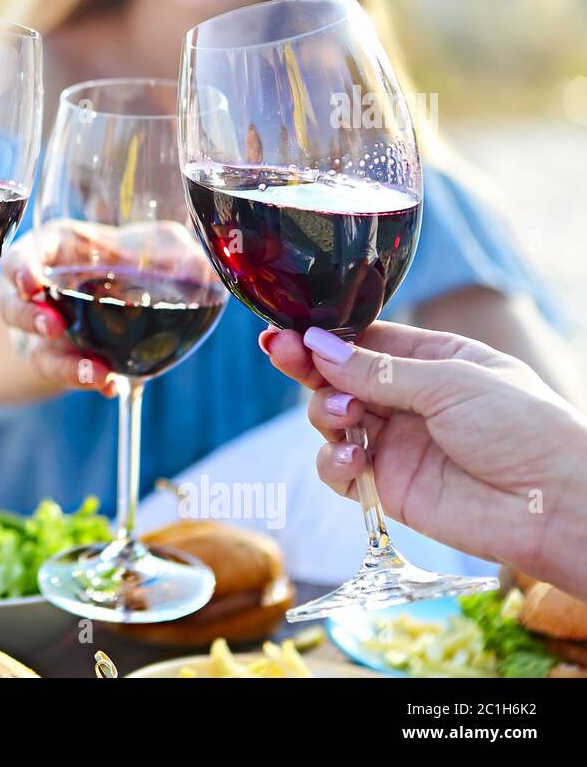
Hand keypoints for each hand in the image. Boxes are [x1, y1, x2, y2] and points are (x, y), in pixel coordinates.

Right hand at [0, 220, 211, 395]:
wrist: (136, 300)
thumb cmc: (137, 260)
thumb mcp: (156, 244)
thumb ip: (174, 249)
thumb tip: (202, 269)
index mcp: (53, 252)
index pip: (22, 256)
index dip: (19, 268)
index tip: (29, 281)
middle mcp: (42, 294)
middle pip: (15, 307)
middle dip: (30, 318)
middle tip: (54, 324)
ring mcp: (49, 332)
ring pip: (37, 351)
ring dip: (60, 362)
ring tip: (93, 371)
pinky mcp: (65, 360)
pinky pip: (67, 375)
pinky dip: (89, 381)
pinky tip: (114, 386)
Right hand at [263, 322, 586, 596]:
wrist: (555, 505)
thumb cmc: (523, 429)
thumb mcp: (450, 382)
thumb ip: (378, 370)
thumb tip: (318, 346)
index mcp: (434, 361)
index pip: (365, 340)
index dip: (324, 337)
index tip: (288, 331)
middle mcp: (409, 399)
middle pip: (338, 376)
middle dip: (307, 365)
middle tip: (281, 352)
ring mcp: (395, 443)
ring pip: (330, 419)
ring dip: (325, 412)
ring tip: (345, 415)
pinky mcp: (387, 486)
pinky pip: (338, 469)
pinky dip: (335, 461)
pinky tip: (356, 458)